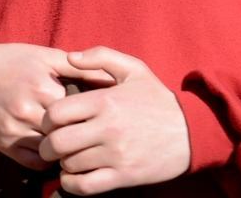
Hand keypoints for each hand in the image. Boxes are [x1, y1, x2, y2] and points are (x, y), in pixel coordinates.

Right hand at [0, 43, 104, 168]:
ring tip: (71, 141)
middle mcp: (28, 111)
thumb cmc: (13, 61)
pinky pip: (35, 163)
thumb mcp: (45, 56)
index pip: (80, 112)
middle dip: (77, 131)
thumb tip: (110, 80)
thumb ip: (78, 68)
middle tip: (84, 130)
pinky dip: (47, 160)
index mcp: (42, 88)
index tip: (91, 113)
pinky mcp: (4, 144)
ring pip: (53, 151)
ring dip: (64, 148)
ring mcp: (15, 130)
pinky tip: (52, 149)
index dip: (88, 113)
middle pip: (67, 132)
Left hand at [39, 47, 189, 193]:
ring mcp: (116, 155)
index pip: (56, 113)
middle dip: (47, 144)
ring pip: (70, 164)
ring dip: (63, 162)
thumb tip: (70, 57)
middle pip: (58, 141)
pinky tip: (73, 176)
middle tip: (50, 144)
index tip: (51, 122)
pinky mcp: (124, 176)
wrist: (193, 132)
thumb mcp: (134, 69)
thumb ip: (100, 56)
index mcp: (105, 101)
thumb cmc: (158, 99)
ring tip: (67, 157)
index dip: (47, 119)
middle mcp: (107, 129)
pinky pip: (86, 186)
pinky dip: (72, 183)